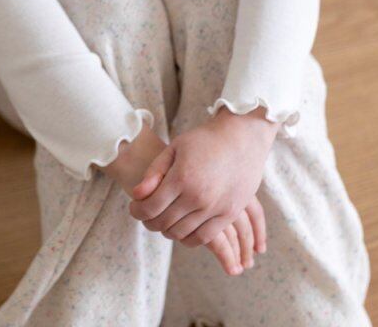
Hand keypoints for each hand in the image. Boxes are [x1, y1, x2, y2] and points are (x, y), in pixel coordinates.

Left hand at [128, 106, 278, 247]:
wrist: (242, 138)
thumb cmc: (206, 140)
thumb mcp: (176, 147)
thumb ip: (155, 171)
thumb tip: (137, 194)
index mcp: (182, 177)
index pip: (150, 208)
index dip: (137, 211)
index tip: (134, 208)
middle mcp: (198, 196)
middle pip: (163, 223)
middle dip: (149, 221)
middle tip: (147, 214)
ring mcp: (215, 207)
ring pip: (181, 234)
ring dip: (167, 230)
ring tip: (164, 219)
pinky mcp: (229, 214)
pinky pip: (203, 238)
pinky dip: (188, 238)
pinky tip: (183, 227)